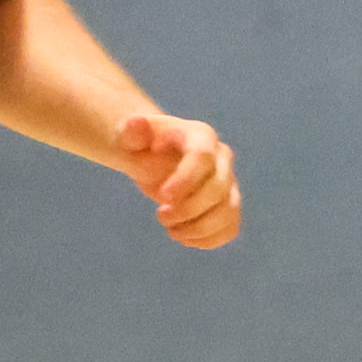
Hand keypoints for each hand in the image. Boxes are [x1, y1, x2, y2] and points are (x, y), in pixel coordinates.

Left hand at [117, 111, 238, 246]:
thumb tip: (135, 122)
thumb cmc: (143, 146)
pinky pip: (230, 227)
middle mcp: (222, 158)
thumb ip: (132, 132)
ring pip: (229, 211)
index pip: (202, 157)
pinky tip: (184, 237)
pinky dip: (209, 239)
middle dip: (189, 209)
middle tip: (161, 215)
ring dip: (199, 228)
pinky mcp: (228, 205)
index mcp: (201, 136)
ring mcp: (229, 183)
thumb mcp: (132, 137)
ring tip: (172, 230)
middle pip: (219, 188)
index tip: (161, 198)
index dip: (185, 181)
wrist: (157, 158)